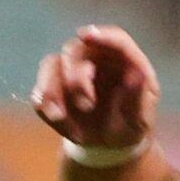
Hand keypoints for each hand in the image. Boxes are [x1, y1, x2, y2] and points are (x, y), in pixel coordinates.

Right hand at [31, 25, 158, 151]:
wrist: (111, 144)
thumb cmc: (130, 125)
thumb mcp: (141, 119)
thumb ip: (138, 98)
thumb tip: (136, 76)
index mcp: (122, 60)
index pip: (115, 38)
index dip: (101, 35)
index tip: (85, 36)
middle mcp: (93, 59)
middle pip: (74, 51)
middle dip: (75, 78)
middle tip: (87, 106)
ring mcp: (69, 73)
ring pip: (50, 66)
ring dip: (51, 90)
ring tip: (59, 117)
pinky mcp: (53, 91)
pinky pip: (38, 91)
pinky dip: (44, 104)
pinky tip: (57, 120)